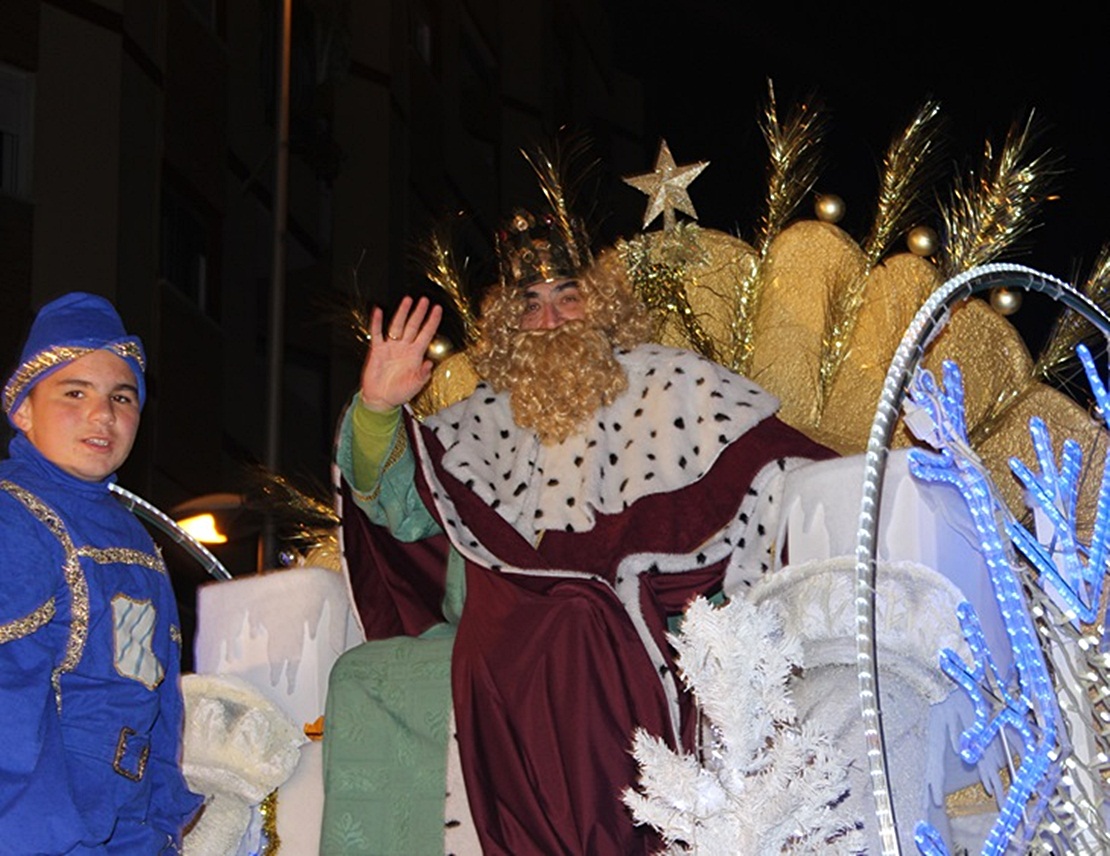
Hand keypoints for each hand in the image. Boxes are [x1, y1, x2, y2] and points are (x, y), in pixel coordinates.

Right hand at [359, 296, 442, 411]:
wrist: (380, 399)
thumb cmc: (399, 393)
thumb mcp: (415, 386)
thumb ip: (423, 375)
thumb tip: (430, 364)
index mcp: (415, 355)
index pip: (426, 334)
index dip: (432, 322)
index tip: (438, 309)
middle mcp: (404, 348)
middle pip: (413, 326)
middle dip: (419, 313)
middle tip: (424, 299)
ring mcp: (390, 347)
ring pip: (397, 326)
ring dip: (402, 313)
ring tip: (407, 300)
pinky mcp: (377, 350)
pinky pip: (377, 333)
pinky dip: (377, 322)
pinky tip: (378, 311)